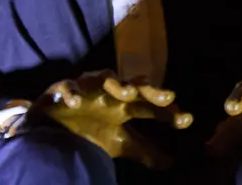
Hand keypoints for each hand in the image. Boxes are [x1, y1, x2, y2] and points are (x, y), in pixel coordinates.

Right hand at [28, 70, 192, 168]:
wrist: (54, 127)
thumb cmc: (90, 130)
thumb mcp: (120, 143)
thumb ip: (144, 151)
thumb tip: (171, 164)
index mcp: (124, 105)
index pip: (151, 105)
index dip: (169, 112)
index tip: (187, 120)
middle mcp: (109, 93)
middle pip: (134, 86)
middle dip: (150, 90)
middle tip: (169, 98)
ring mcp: (87, 88)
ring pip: (103, 79)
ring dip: (116, 84)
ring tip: (128, 93)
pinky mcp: (62, 89)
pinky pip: (66, 87)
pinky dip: (70, 93)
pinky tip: (74, 101)